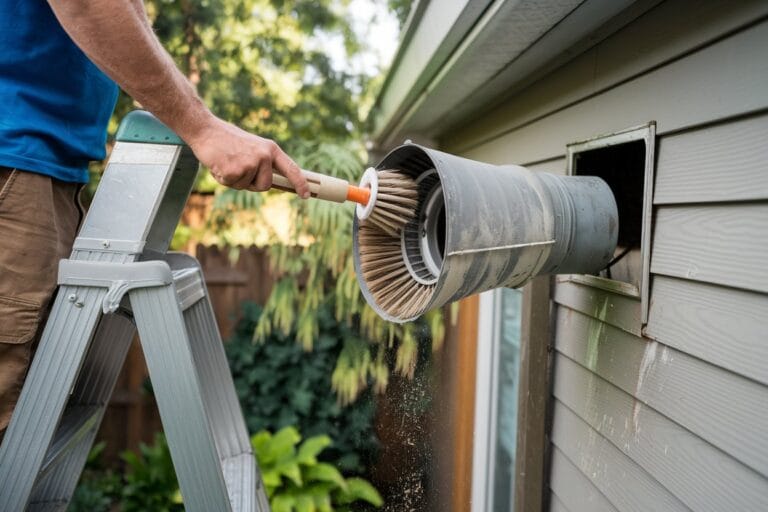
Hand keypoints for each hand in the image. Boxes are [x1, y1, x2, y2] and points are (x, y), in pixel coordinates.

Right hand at [187, 117, 309, 196]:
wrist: (206, 130)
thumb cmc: (228, 140)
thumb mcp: (253, 147)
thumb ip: (263, 163)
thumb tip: (270, 183)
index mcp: (271, 149)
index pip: (291, 168)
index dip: (300, 183)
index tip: (306, 195)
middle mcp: (264, 156)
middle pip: (265, 186)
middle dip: (252, 183)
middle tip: (238, 166)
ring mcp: (250, 163)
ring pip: (246, 187)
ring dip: (235, 180)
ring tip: (227, 162)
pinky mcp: (236, 171)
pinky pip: (232, 185)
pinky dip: (223, 178)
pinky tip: (219, 163)